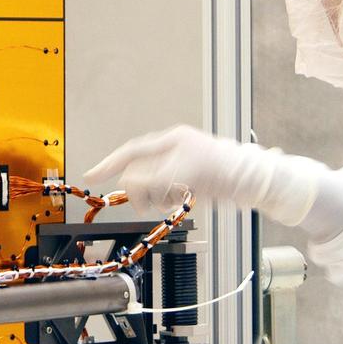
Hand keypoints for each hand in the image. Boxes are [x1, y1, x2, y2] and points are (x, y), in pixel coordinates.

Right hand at [84, 125, 271, 213]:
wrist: (252, 182)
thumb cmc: (222, 169)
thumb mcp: (180, 172)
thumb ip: (150, 178)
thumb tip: (128, 185)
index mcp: (170, 140)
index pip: (132, 151)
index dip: (109, 164)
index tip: (91, 177)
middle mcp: (173, 152)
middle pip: (140, 172)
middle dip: (140, 189)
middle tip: (145, 203)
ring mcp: (181, 168)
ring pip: (152, 186)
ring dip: (156, 197)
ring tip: (171, 201)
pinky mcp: (190, 184)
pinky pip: (166, 195)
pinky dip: (168, 201)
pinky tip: (180, 203)